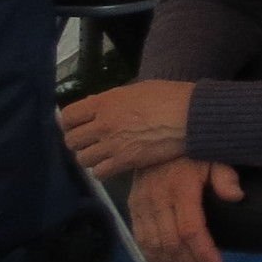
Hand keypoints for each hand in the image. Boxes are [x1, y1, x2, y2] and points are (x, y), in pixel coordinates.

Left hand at [58, 80, 192, 178]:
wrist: (193, 117)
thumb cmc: (172, 97)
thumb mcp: (139, 89)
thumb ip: (115, 99)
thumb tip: (100, 107)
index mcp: (105, 102)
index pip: (68, 116)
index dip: (69, 123)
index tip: (78, 126)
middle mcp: (103, 124)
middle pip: (72, 140)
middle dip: (80, 142)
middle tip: (92, 142)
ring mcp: (112, 144)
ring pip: (83, 158)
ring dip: (92, 157)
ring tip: (104, 155)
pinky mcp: (125, 162)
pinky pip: (99, 172)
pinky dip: (104, 170)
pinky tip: (114, 165)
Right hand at [128, 158, 242, 261]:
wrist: (157, 135)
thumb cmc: (193, 149)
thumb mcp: (214, 155)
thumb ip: (225, 176)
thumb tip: (237, 196)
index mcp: (180, 188)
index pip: (190, 229)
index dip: (203, 253)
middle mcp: (157, 199)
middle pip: (172, 243)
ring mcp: (142, 204)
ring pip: (155, 244)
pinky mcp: (133, 206)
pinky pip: (139, 237)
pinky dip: (152, 257)